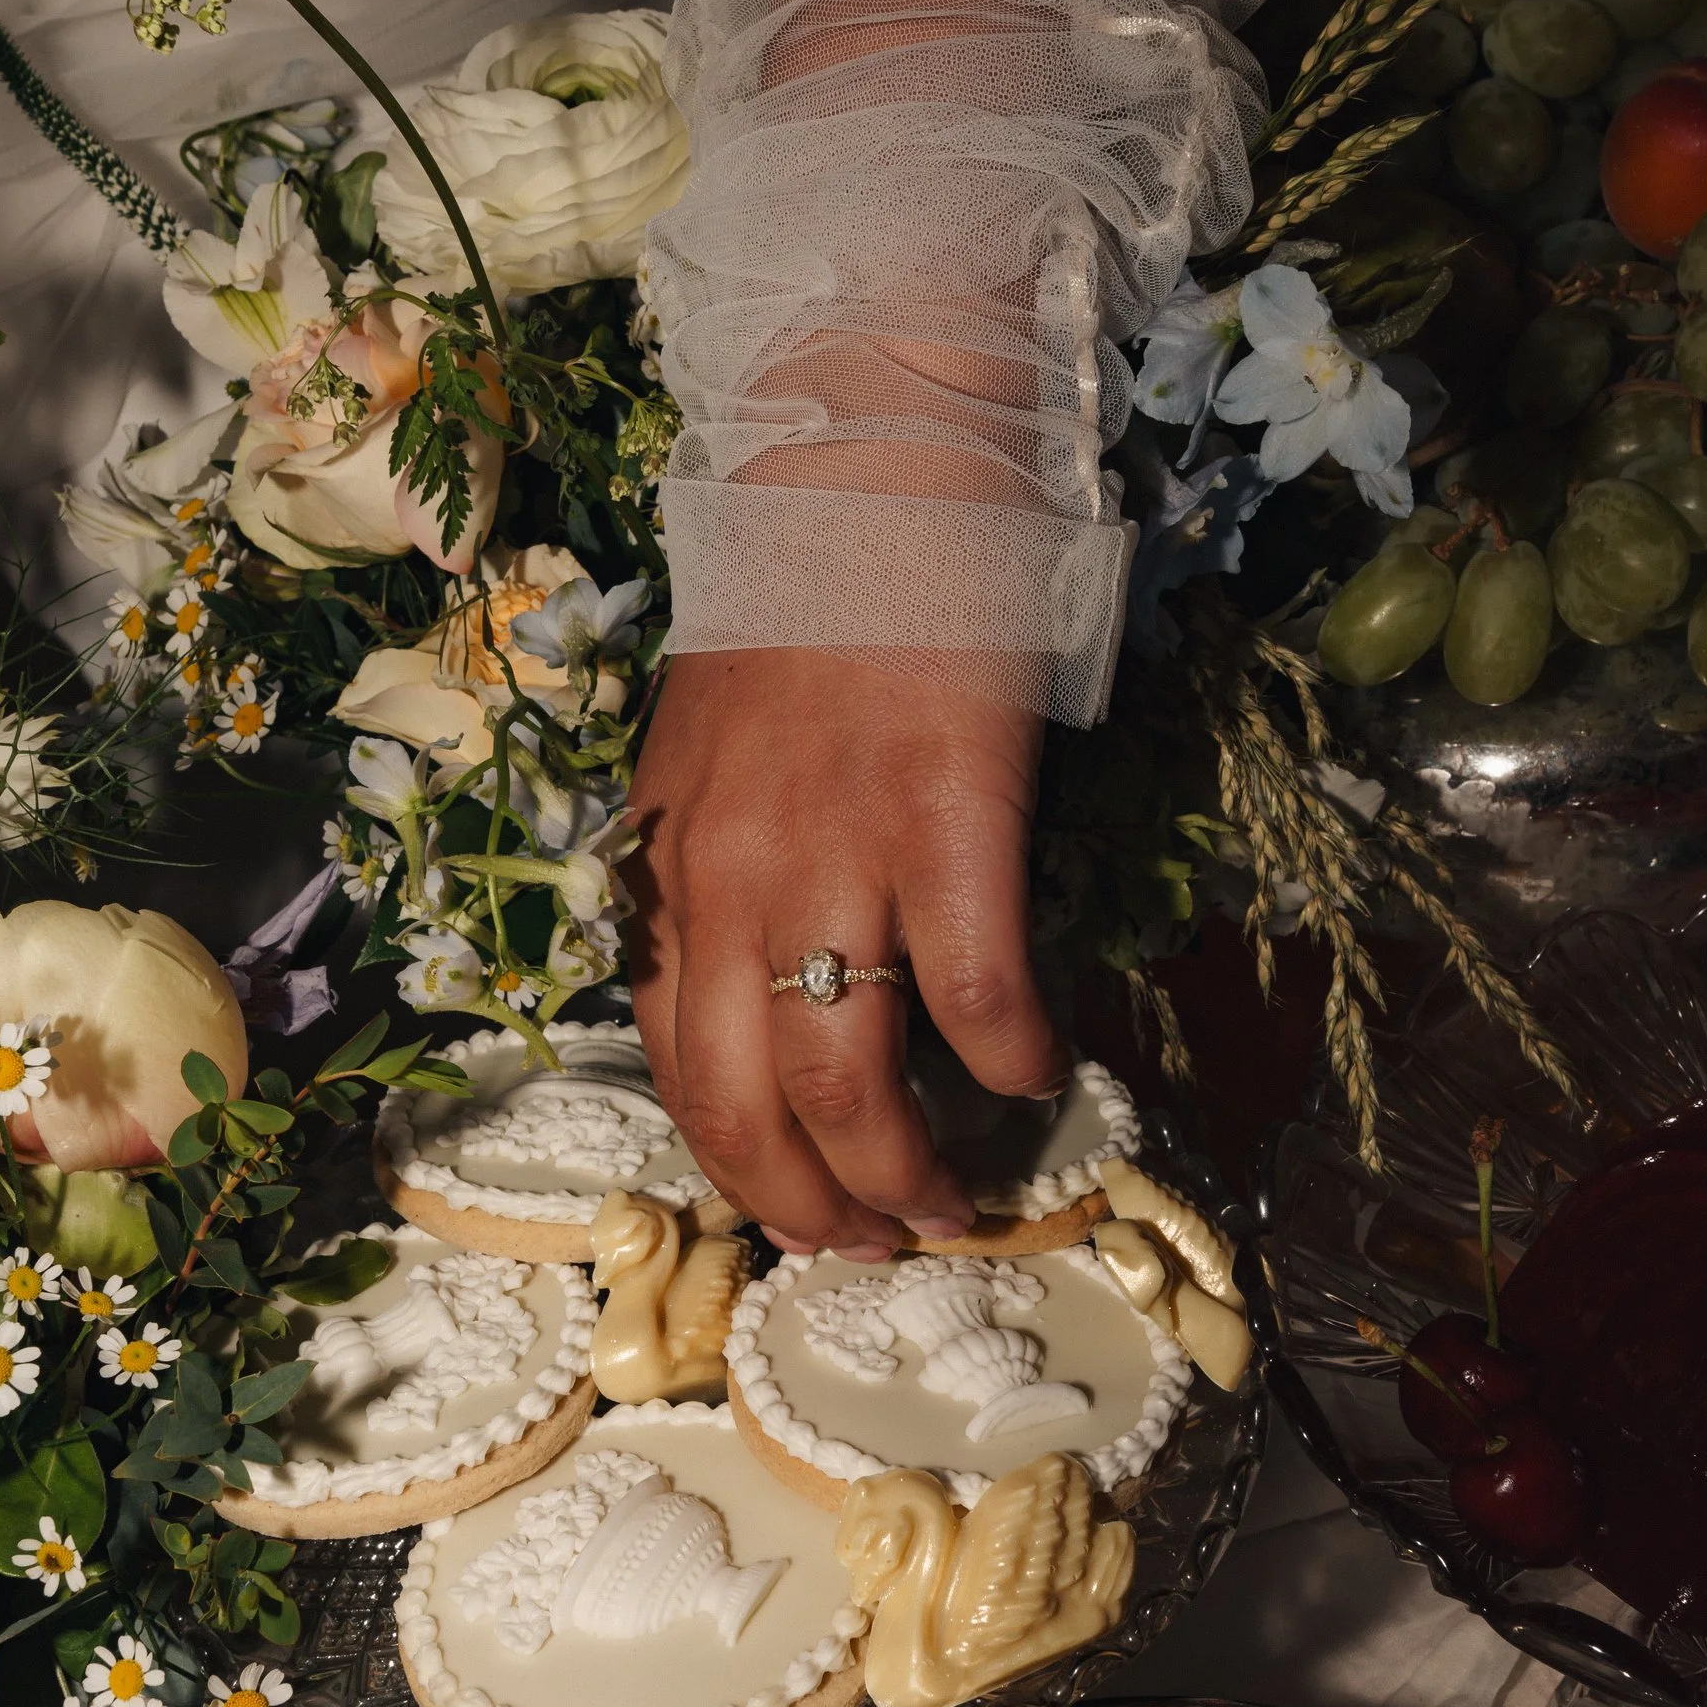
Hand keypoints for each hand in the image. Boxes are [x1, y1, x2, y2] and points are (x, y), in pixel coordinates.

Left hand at [625, 647, 1070, 1256]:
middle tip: (877, 1247)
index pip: (678, 1070)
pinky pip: (974, 991)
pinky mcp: (944, 817)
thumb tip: (768, 982)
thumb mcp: (708, 754)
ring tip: (957, 1204)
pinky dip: (1010, 1057)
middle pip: (749, 1107)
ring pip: (850, 1078)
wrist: (868, 459)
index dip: (739, 1172)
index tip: (796, 1214)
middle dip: (813, 1208)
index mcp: (669, 867)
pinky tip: (1037, 1077)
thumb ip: (720, 869)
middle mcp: (730, 879)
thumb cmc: (803, 601)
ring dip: (906, 1172)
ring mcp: (833, 852)